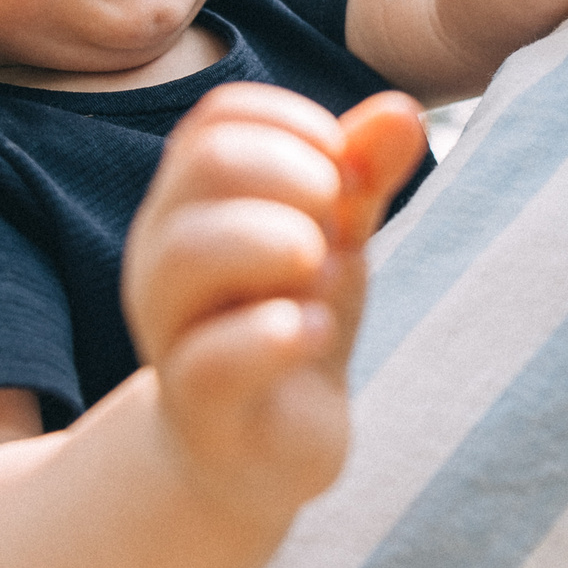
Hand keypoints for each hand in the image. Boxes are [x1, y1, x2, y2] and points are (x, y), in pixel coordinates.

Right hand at [123, 85, 428, 517]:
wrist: (261, 455)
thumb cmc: (291, 326)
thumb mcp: (335, 243)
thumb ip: (363, 178)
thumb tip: (406, 112)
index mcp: (189, 205)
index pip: (218, 119)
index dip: (295, 124)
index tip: (345, 171)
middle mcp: (162, 258)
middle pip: (206, 163)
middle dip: (294, 172)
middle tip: (339, 219)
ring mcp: (170, 334)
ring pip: (188, 254)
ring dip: (277, 240)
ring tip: (326, 266)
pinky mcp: (197, 411)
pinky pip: (210, 361)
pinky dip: (276, 335)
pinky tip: (318, 329)